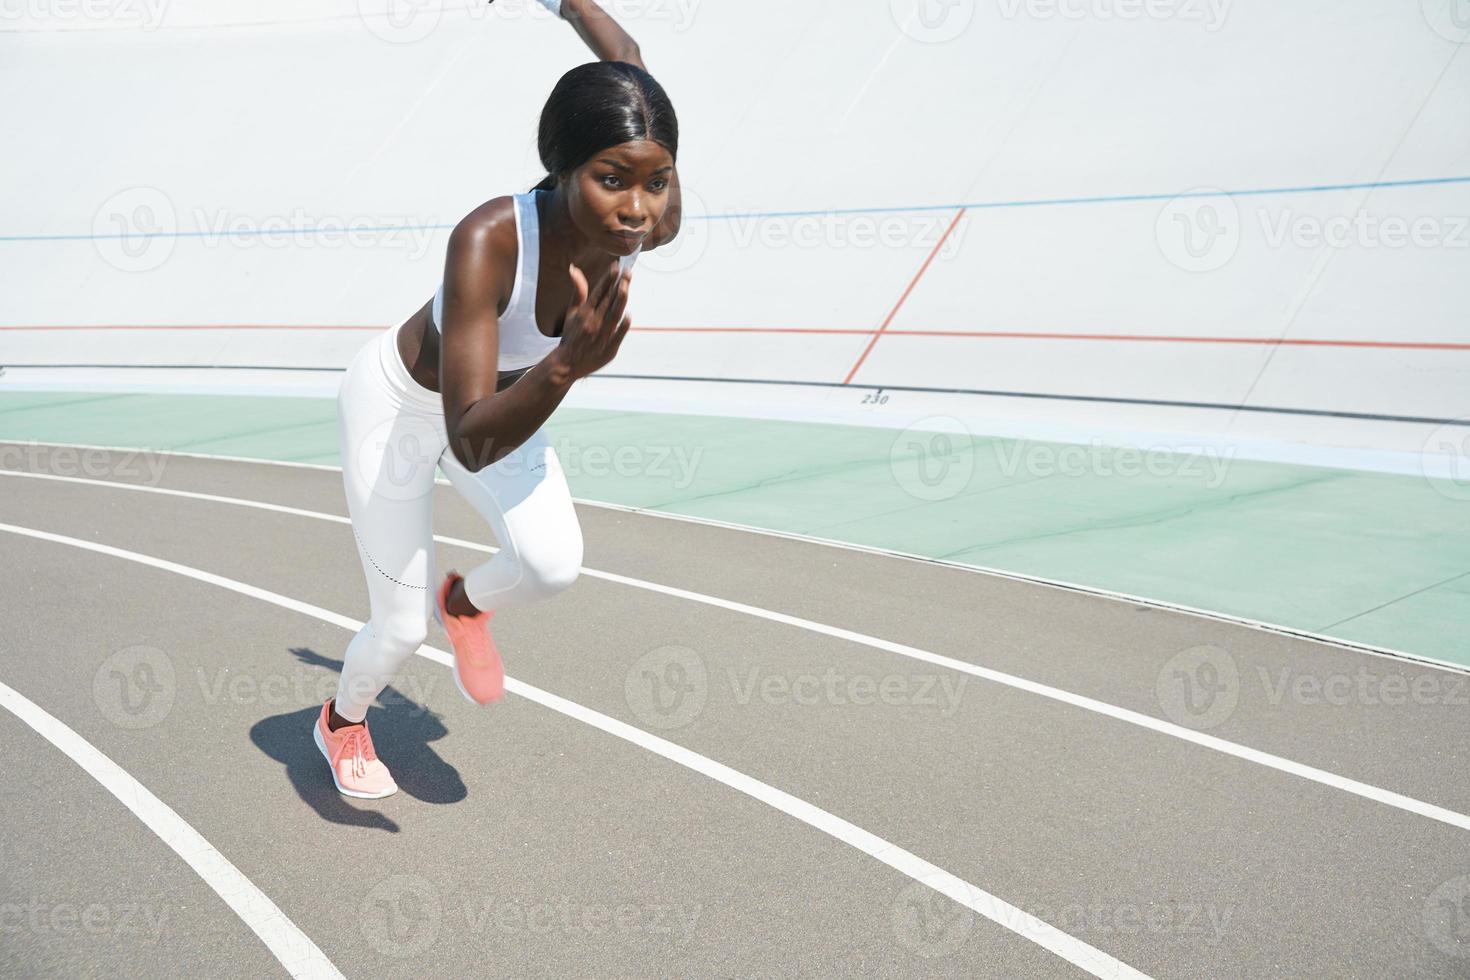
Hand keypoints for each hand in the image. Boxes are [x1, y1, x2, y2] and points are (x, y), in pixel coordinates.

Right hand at [554, 257, 631, 381]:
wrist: (567, 363)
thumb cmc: (571, 335)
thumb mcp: (572, 313)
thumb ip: (578, 291)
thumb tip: (573, 269)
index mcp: (584, 312)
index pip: (598, 292)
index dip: (608, 278)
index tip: (616, 266)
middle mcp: (593, 322)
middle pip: (608, 300)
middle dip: (618, 285)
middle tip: (628, 271)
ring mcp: (601, 335)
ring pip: (613, 315)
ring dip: (620, 300)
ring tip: (627, 286)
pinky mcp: (608, 349)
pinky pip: (617, 336)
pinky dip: (622, 326)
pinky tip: (628, 315)